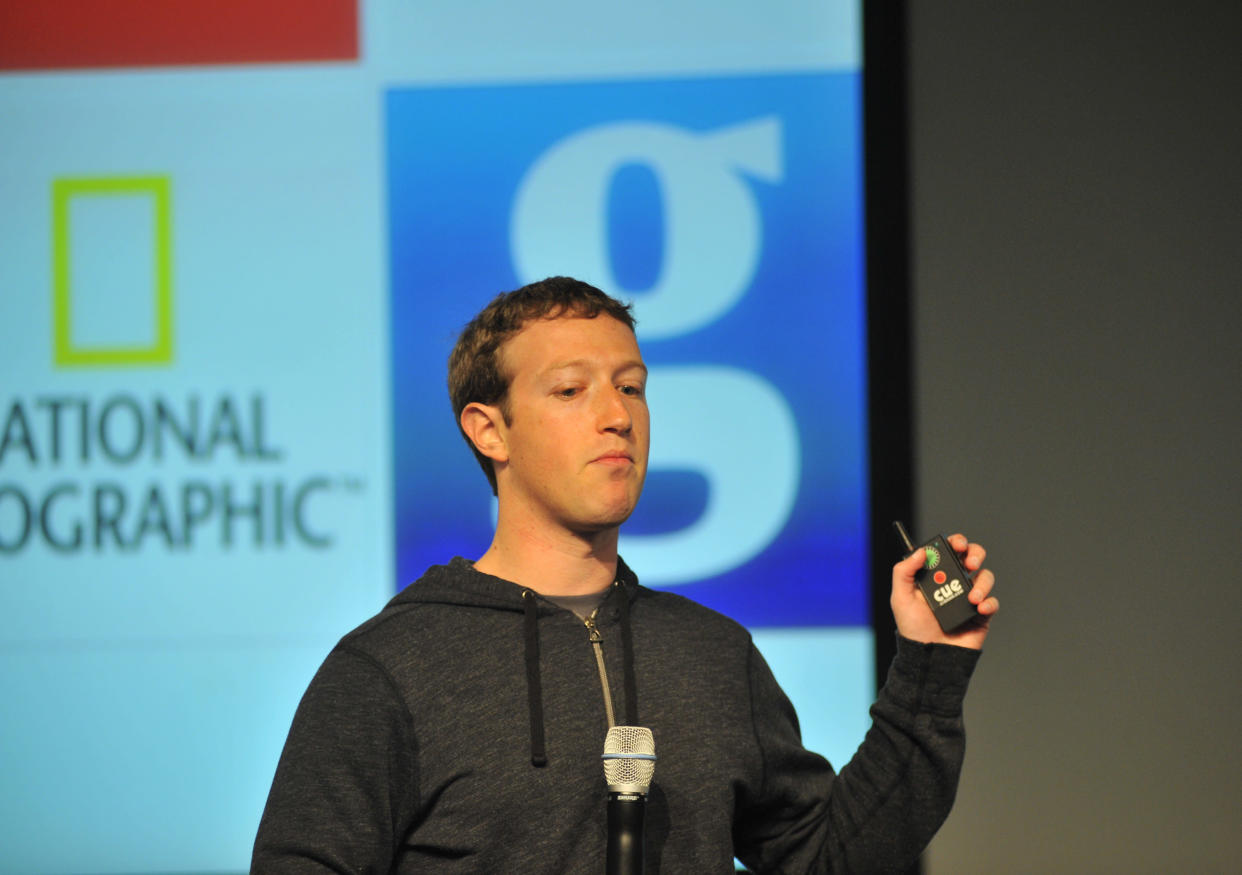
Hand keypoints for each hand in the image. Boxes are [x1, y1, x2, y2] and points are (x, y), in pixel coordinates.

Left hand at [891, 533, 996, 649]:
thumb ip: (904, 571)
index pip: (949, 551)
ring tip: (971, 597)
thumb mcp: (900, 598)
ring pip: (985, 577)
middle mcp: (954, 583)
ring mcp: (969, 598)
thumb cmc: (913, 629)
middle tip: (969, 562)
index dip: (956, 542)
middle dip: (975, 553)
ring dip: (982, 582)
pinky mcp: (981, 615)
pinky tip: (979, 608)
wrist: (929, 657)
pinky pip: (993, 602)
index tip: (956, 544)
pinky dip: (989, 602)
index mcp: (936, 576)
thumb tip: (921, 551)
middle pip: (972, 557)